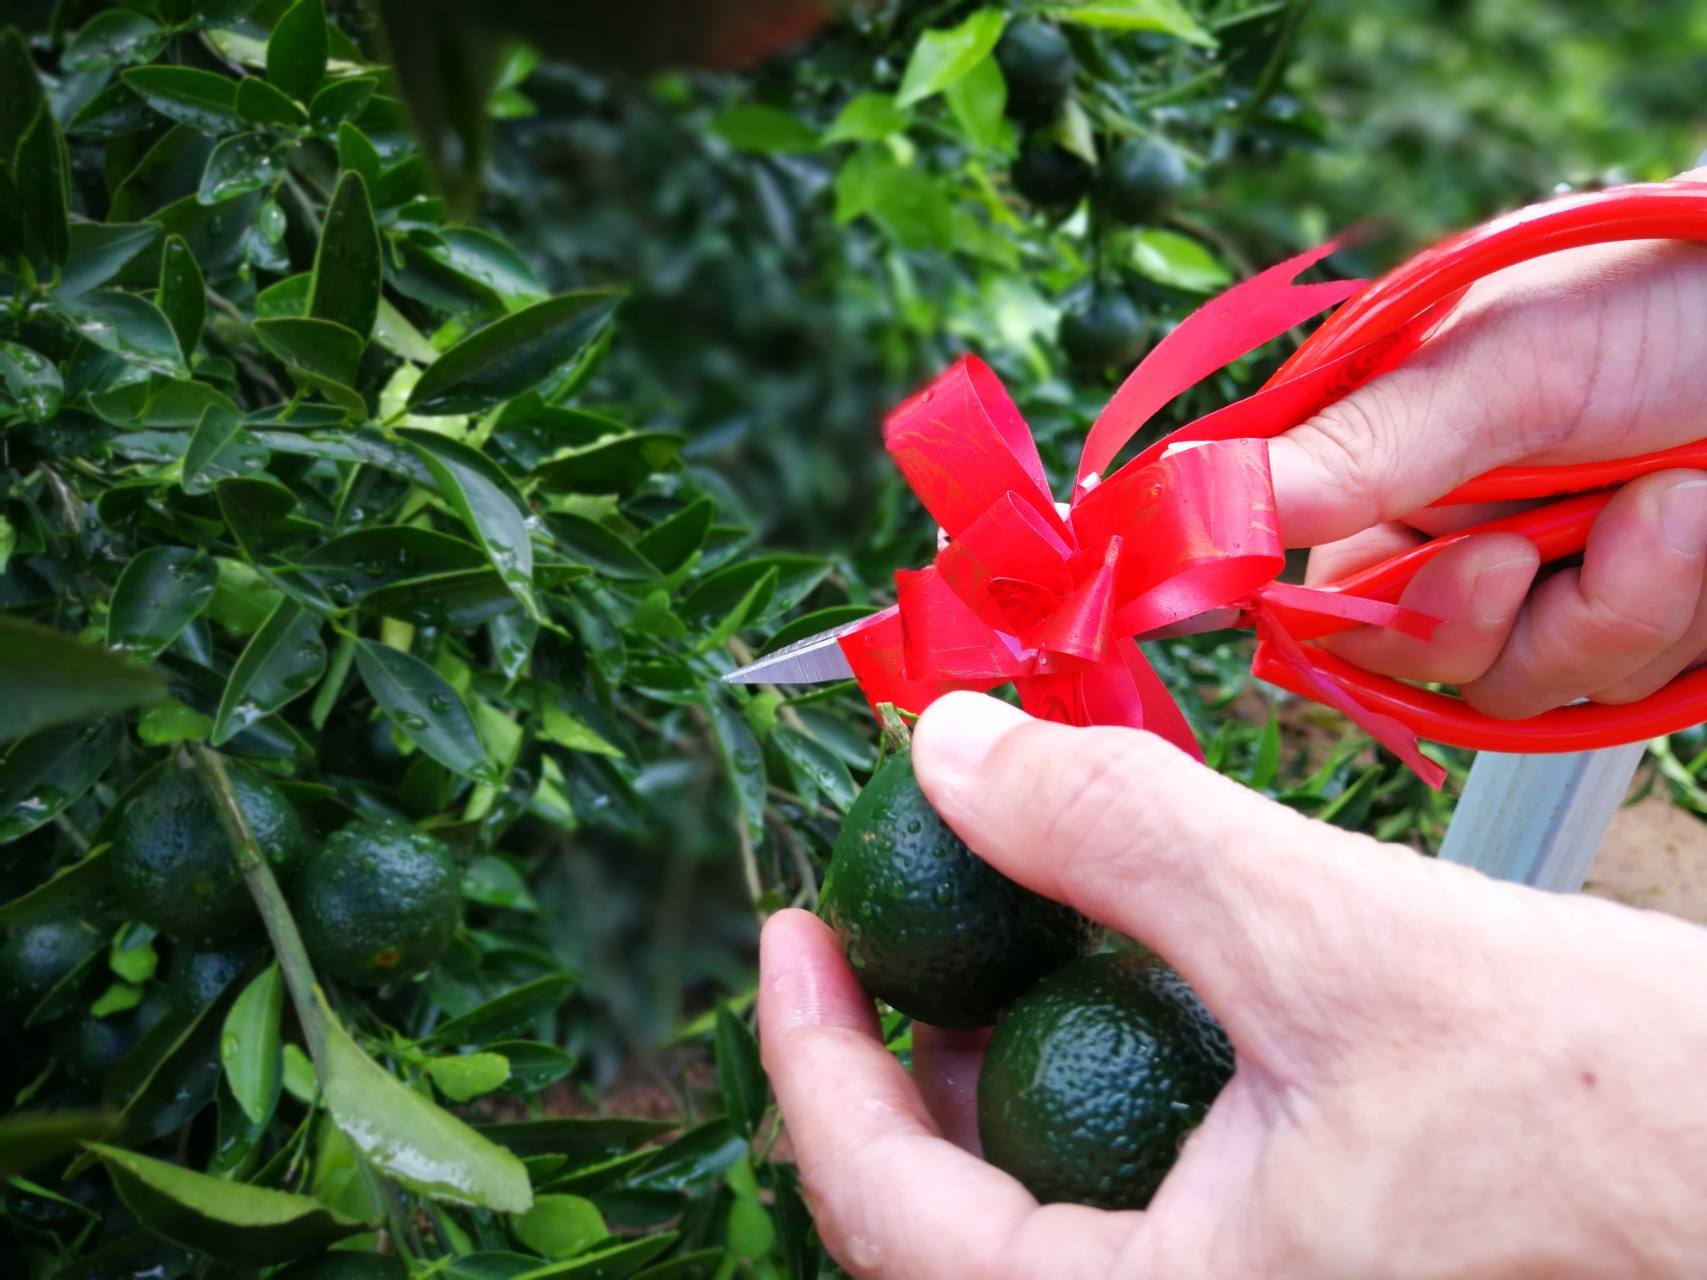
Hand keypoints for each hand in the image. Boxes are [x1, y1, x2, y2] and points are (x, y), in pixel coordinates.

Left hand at [760, 694, 1706, 1277]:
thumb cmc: (1612, 1116)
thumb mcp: (1330, 940)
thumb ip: (1120, 836)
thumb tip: (947, 749)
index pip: (884, 1213)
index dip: (808, 1056)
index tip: (789, 930)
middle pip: (938, 1223)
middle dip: (888, 1062)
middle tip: (875, 925)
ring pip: (1035, 1215)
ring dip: (988, 1071)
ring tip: (980, 937)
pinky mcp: (1296, 1273)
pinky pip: (1127, 1205)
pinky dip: (1088, 1086)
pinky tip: (1112, 985)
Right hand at [1270, 186, 1706, 717]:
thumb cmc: (1659, 302)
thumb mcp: (1506, 366)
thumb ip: (1362, 448)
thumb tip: (1192, 493)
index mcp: (1384, 473)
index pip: (1325, 603)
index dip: (1376, 621)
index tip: (1470, 571)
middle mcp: (1445, 540)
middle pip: (1420, 664)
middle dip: (1497, 616)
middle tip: (1543, 541)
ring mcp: (1539, 591)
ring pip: (1522, 688)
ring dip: (1613, 611)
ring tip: (1672, 504)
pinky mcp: (1625, 630)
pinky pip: (1615, 689)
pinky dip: (1673, 620)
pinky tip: (1701, 532)